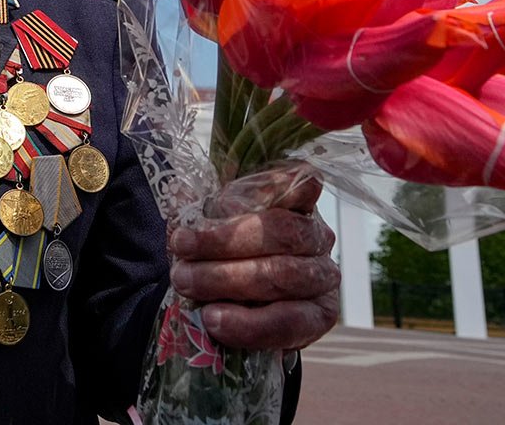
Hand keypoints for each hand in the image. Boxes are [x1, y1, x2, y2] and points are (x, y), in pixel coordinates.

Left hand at [167, 164, 339, 350]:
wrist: (228, 304)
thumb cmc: (217, 252)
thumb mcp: (206, 221)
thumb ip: (201, 206)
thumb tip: (184, 197)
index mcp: (295, 201)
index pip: (295, 181)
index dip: (266, 186)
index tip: (222, 198)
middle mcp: (317, 235)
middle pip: (280, 231)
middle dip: (224, 242)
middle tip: (180, 251)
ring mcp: (324, 276)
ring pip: (281, 275)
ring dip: (226, 280)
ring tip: (186, 283)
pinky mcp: (321, 317)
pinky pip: (289, 322)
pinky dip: (248, 323)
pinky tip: (215, 319)